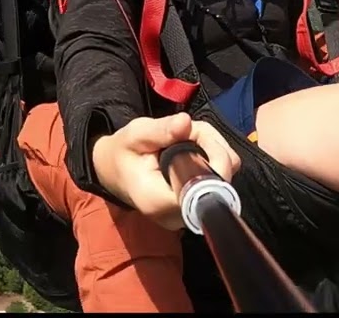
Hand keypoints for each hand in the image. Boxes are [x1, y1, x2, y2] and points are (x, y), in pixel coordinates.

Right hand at [92, 113, 239, 230]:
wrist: (114, 171)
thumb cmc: (123, 153)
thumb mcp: (135, 135)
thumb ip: (160, 130)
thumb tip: (186, 123)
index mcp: (158, 202)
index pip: (204, 190)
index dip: (213, 160)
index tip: (199, 136)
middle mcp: (177, 216)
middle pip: (219, 183)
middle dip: (212, 148)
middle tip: (188, 131)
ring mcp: (188, 216)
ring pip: (224, 179)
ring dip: (214, 151)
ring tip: (187, 139)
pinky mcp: (195, 209)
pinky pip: (220, 182)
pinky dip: (213, 161)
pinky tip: (193, 151)